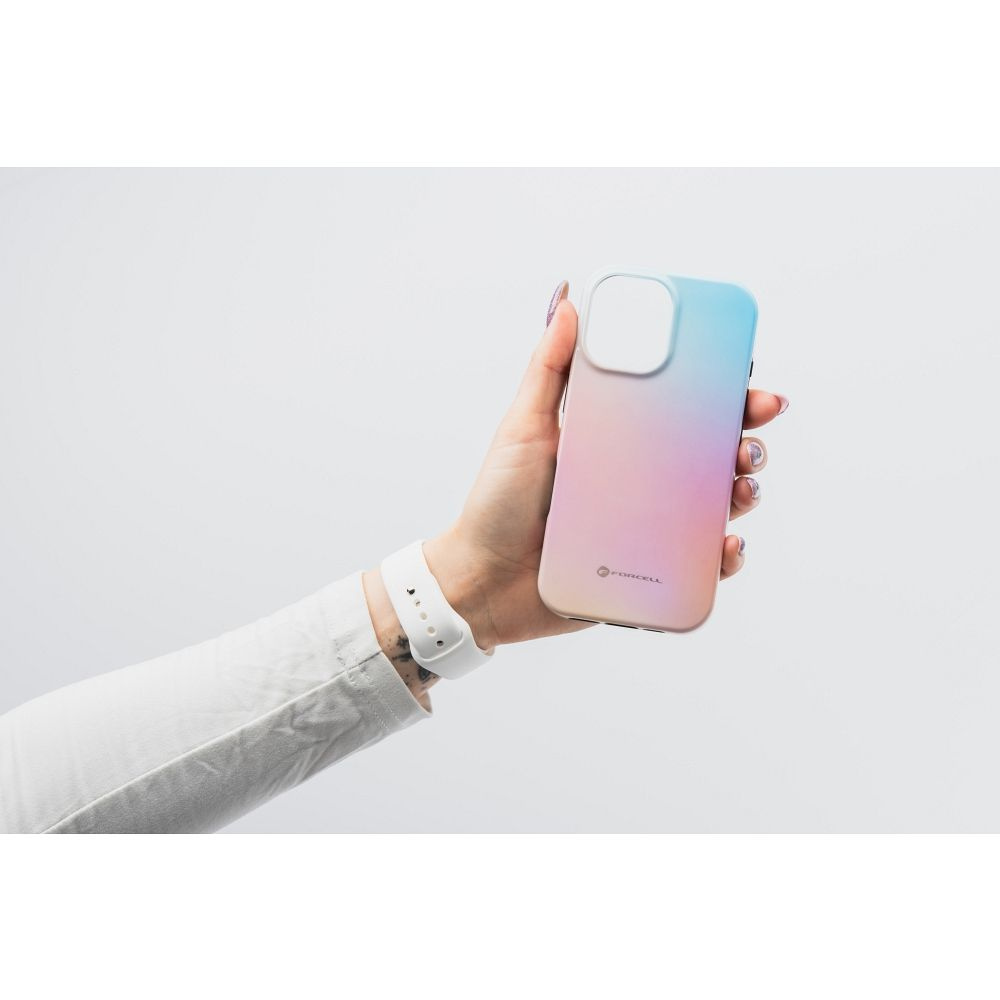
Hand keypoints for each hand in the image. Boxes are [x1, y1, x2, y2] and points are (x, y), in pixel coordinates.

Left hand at [422, 280, 788, 649]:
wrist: (482, 581)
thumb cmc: (498, 503)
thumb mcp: (523, 427)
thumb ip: (547, 369)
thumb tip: (569, 303)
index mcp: (617, 443)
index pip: (678, 410)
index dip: (718, 392)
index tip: (743, 374)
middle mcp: (639, 483)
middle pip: (708, 454)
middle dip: (744, 436)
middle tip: (754, 427)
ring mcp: (646, 528)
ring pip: (714, 506)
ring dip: (744, 490)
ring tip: (744, 484)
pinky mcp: (646, 572)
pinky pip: (698, 564)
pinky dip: (723, 556)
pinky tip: (727, 544)